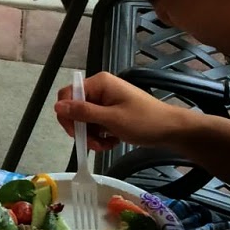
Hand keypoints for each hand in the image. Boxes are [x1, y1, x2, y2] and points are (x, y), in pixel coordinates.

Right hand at [52, 71, 191, 150]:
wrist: (172, 130)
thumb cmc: (144, 122)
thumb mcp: (111, 119)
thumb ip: (83, 112)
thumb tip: (56, 106)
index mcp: (99, 83)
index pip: (68, 95)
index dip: (67, 115)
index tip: (76, 134)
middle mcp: (100, 89)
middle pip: (75, 108)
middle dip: (81, 129)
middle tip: (94, 145)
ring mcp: (106, 100)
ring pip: (85, 119)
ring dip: (91, 136)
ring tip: (105, 146)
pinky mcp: (112, 112)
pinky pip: (96, 123)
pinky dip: (100, 135)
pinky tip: (111, 142)